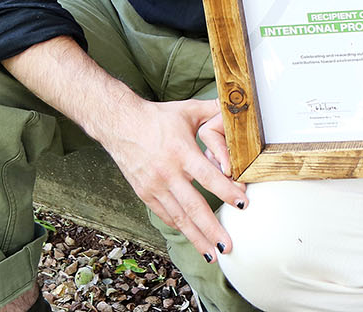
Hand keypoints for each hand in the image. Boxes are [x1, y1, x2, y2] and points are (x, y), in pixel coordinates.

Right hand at [98, 96, 247, 260]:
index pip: (208, 177)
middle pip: (193, 206)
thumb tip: (237, 108)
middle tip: (228, 246)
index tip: (243, 204)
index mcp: (181, 151)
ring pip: (178, 217)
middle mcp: (167, 172)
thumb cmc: (158, 117)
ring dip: (196, 237)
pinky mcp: (144, 193)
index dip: (226, 192)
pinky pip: (165, 215)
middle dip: (212, 229)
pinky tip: (193, 239)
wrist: (120, 124)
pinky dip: (180, 228)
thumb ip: (214, 110)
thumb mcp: (188, 110)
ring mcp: (154, 186)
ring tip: (212, 254)